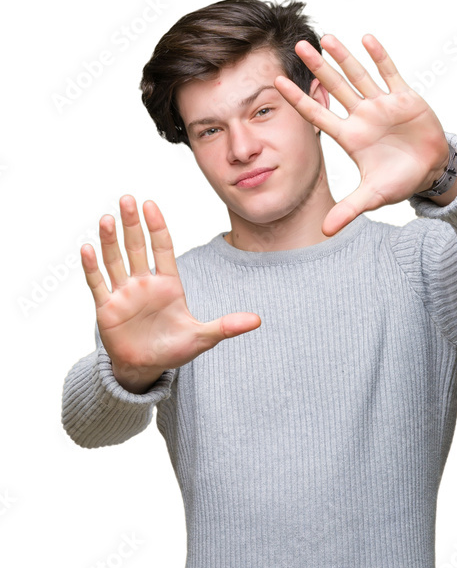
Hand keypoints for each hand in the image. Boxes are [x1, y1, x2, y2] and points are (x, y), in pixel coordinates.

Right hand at [80, 196, 260, 391]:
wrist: (146, 368)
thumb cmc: (174, 350)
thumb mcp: (202, 338)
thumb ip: (226, 326)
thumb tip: (257, 320)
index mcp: (168, 284)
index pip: (163, 248)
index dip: (157, 227)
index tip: (150, 204)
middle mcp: (144, 283)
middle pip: (137, 247)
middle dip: (132, 224)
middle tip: (127, 199)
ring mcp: (124, 293)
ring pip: (116, 261)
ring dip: (110, 240)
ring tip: (107, 219)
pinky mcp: (107, 308)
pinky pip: (98, 284)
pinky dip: (92, 267)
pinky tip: (88, 249)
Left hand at [274, 33, 450, 235]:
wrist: (430, 171)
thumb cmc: (399, 181)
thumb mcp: (373, 197)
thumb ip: (349, 210)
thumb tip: (325, 232)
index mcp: (351, 137)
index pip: (318, 114)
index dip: (299, 99)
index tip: (277, 82)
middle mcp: (362, 116)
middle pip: (335, 87)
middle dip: (318, 68)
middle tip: (299, 46)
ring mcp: (382, 105)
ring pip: (359, 76)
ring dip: (344, 57)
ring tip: (326, 37)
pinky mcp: (405, 98)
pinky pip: (390, 73)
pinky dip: (380, 57)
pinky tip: (367, 39)